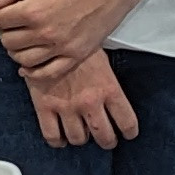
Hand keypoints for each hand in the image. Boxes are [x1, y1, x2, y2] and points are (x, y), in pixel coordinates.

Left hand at [0, 0, 138, 78]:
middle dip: (7, 32)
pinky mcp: (75, 56)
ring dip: (17, 51)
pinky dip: (32, 72)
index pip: (0, 20)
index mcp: (35, 10)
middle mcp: (45, 32)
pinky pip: (46, 73)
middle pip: (9, 41)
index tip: (7, 11)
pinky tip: (27, 66)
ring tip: (23, 40)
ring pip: (23, 59)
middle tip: (15, 25)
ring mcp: (61, 47)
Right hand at [19, 48, 139, 151]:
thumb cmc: (76, 41)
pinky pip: (52, 136)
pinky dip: (58, 141)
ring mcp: (66, 106)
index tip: (127, 133)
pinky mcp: (45, 107)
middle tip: (105, 138)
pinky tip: (61, 137)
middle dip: (106, 140)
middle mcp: (90, 101)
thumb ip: (108, 82)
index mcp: (108, 88)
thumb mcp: (102, 58)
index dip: (129, 132)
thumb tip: (112, 97)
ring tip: (81, 133)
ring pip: (78, 139)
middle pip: (104, 137)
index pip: (127, 122)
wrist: (49, 32)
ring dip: (82, 139)